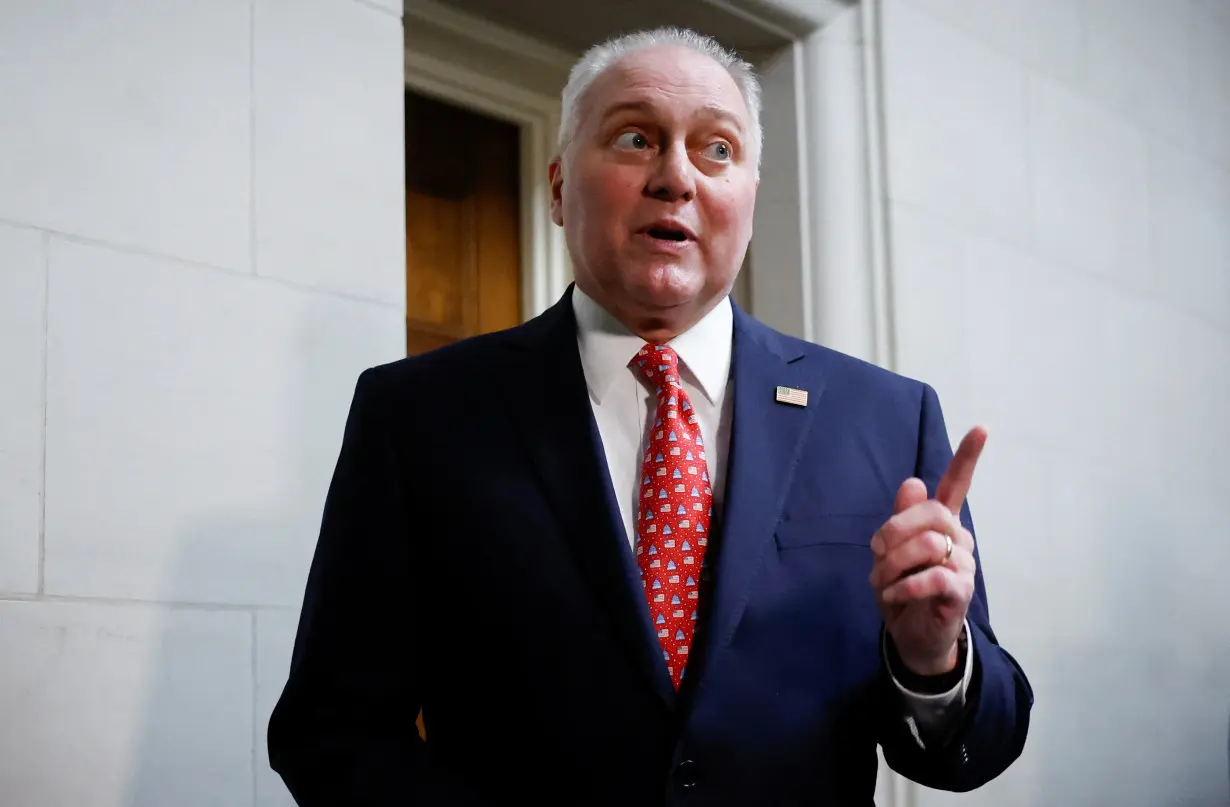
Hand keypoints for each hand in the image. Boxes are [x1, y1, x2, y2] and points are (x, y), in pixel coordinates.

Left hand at [868, 426, 986, 675]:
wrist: (911, 636)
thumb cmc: (903, 589)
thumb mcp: (890, 553)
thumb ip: (901, 519)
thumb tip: (914, 482)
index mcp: (941, 523)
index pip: (957, 484)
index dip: (968, 457)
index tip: (982, 427)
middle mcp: (958, 538)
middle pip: (931, 513)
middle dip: (894, 531)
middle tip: (876, 555)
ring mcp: (964, 564)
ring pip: (928, 545)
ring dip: (893, 565)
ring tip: (884, 583)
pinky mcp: (962, 591)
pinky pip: (933, 577)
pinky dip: (905, 586)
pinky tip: (893, 595)